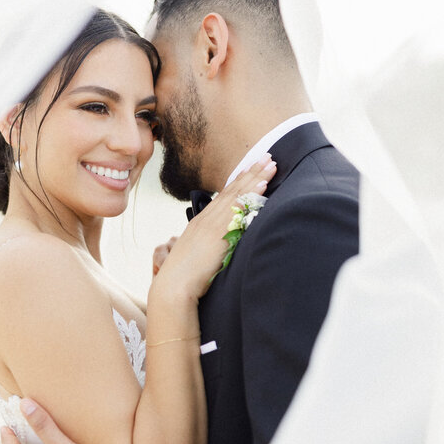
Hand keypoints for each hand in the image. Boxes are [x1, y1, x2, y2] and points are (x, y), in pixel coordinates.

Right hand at [153, 154, 275, 301]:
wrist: (173, 287)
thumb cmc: (182, 279)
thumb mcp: (195, 259)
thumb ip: (207, 250)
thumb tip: (216, 252)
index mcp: (199, 224)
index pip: (223, 198)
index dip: (239, 182)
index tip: (252, 170)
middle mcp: (205, 219)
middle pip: (232, 190)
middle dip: (250, 172)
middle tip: (267, 156)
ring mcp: (211, 224)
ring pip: (237, 194)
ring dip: (255, 178)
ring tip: (270, 163)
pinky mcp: (218, 232)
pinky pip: (238, 208)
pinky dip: (251, 194)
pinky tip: (263, 185)